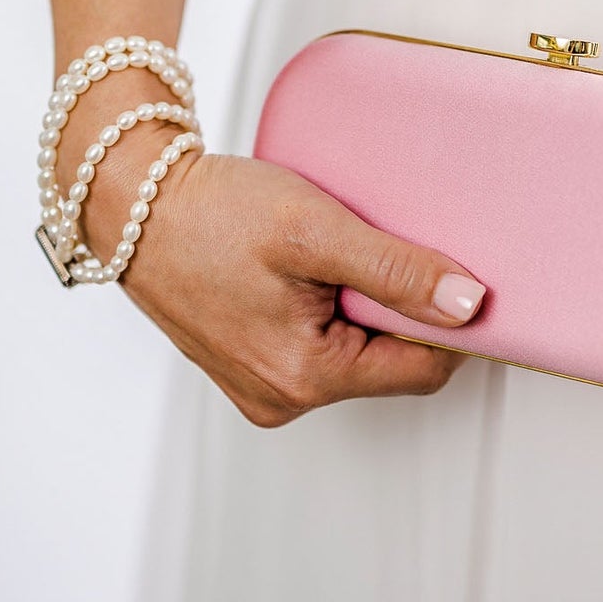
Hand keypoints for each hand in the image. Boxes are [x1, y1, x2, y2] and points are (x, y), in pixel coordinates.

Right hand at [69, 86, 484, 424]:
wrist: (133, 204)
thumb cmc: (211, 212)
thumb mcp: (316, 230)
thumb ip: (397, 271)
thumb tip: (468, 304)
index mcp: (305, 378)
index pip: (424, 368)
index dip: (451, 321)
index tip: (456, 271)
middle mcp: (282, 397)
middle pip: (390, 362)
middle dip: (400, 307)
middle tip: (381, 245)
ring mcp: (263, 386)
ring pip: (356, 352)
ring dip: (362, 304)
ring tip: (335, 252)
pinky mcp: (250, 365)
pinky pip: (318, 345)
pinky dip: (329, 307)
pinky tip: (310, 266)